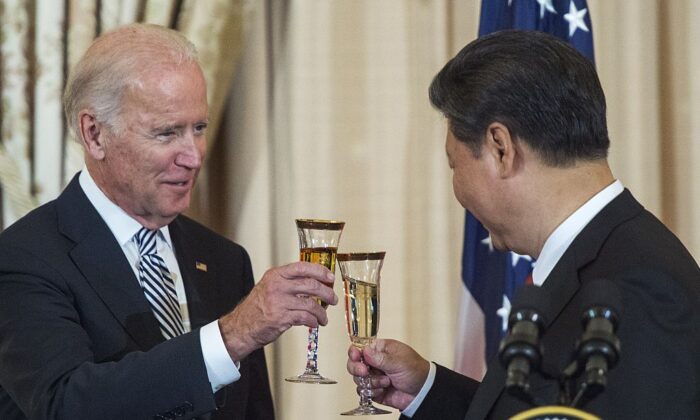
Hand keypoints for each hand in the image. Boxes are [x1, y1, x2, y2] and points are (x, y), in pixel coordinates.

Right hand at [219, 261, 337, 360]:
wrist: (241, 327)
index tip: (330, 277)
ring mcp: (279, 302)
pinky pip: (305, 318)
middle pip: (311, 285)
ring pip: (311, 304)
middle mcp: (277, 286)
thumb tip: (314, 283)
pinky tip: (314, 323)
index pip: (302, 267)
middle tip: (332, 299)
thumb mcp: (269, 287)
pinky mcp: (281, 318)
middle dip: (327, 293)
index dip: (320, 271)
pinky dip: (313, 321)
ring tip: (324, 318)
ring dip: (321, 312)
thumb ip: (288, 282)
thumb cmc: (257, 308)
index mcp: (276, 275)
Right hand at [346, 339, 429, 410]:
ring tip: (386, 382)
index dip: (355, 352)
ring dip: (371, 382)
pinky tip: (383, 390)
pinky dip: (372, 392)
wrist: (422, 393)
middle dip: (358, 369)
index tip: (356, 356)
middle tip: (365, 372)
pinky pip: (363, 391)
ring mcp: (374, 376)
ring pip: (358, 379)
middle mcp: (375, 362)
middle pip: (354, 363)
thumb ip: (381, 358)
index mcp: (381, 350)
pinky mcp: (374, 390)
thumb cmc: (416, 371)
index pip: (361, 348)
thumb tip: (365, 351)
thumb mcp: (399, 362)